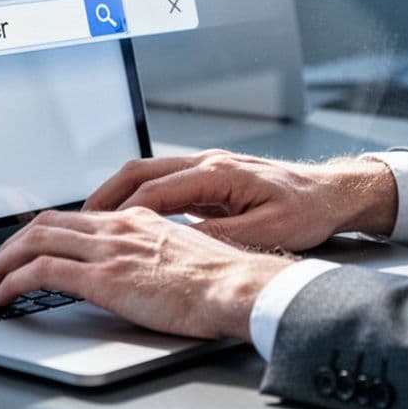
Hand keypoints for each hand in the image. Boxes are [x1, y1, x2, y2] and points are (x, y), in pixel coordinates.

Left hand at [0, 208, 294, 339]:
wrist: (238, 288)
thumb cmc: (222, 282)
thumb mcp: (183, 254)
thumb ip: (153, 254)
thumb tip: (137, 271)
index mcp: (136, 219)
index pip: (73, 215)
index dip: (39, 230)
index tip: (22, 247)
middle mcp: (117, 226)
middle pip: (45, 223)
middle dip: (10, 246)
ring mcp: (108, 249)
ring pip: (34, 242)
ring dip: (1, 264)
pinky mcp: (103, 277)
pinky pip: (41, 273)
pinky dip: (13, 282)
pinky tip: (3, 298)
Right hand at [83, 150, 397, 251]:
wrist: (334, 192)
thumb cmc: (307, 210)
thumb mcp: (267, 231)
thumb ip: (222, 236)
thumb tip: (181, 245)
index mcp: (219, 174)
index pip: (155, 191)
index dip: (121, 212)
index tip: (95, 230)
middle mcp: (208, 163)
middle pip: (139, 173)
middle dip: (102, 197)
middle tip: (74, 221)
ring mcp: (208, 166)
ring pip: (146, 174)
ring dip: (115, 195)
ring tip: (88, 219)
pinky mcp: (211, 177)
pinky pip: (161, 181)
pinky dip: (136, 197)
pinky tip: (124, 217)